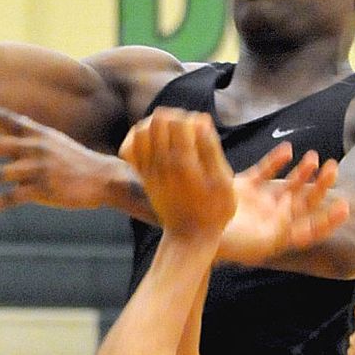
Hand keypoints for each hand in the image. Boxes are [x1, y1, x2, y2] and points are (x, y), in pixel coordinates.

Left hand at [0, 104, 134, 216]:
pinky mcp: (42, 189)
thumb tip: (9, 139)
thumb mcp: (54, 142)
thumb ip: (31, 138)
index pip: (3, 117)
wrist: (105, 179)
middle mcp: (34, 146)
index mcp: (36, 132)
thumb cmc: (78, 163)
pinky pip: (8, 198)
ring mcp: (37, 168)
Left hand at [120, 108, 235, 238]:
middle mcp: (162, 164)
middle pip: (159, 120)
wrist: (190, 237)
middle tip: (186, 130)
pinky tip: (154, 143)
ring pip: (141, 130)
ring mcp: (149, 170)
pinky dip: (139, 139)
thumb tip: (201, 120)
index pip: (179, 120)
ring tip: (170, 133)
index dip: (191, 118)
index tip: (201, 130)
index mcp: (185, 163)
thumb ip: (211, 149)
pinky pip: (130, 148)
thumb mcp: (224, 182)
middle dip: (174, 117)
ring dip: (156, 125)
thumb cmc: (214, 210)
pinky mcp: (143, 177)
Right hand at [219, 145, 348, 266]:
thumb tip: (303, 221)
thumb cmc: (227, 244)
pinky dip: (276, 160)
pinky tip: (287, 150)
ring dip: (303, 172)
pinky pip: (264, 171)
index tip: (344, 207)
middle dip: (321, 187)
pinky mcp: (244, 187)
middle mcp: (273, 218)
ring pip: (288, 186)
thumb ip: (283, 231)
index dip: (329, 220)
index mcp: (279, 235)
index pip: (311, 230)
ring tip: (314, 158)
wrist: (193, 232)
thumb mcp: (260, 243)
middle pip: (305, 202)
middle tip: (333, 168)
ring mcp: (259, 202)